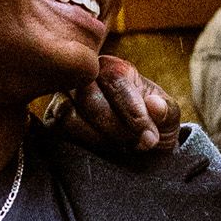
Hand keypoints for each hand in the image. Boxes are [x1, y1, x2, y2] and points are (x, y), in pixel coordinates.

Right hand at [38, 58, 177, 157]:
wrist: (137, 152)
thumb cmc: (152, 128)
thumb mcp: (168, 120)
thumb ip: (166, 111)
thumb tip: (155, 106)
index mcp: (114, 68)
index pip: (116, 81)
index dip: (134, 112)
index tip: (149, 138)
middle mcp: (84, 77)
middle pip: (90, 98)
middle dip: (117, 128)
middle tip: (135, 146)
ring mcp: (64, 97)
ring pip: (70, 115)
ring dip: (98, 138)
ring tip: (120, 149)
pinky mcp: (52, 119)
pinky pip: (58, 130)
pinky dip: (81, 143)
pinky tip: (101, 151)